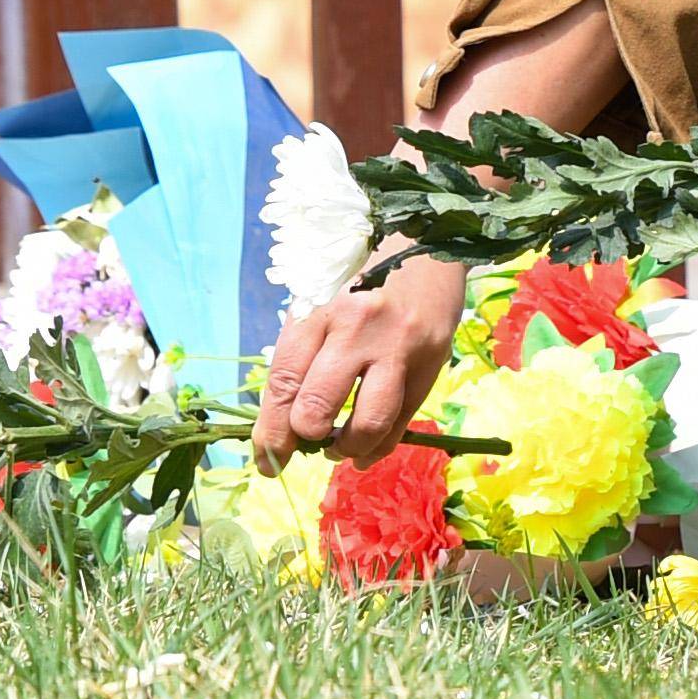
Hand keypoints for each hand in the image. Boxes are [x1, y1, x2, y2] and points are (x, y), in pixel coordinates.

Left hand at [248, 251, 470, 465]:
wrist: (427, 240)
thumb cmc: (359, 273)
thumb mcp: (318, 300)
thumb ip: (300, 355)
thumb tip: (280, 424)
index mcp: (319, 308)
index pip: (284, 382)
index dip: (270, 431)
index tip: (266, 458)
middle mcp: (357, 328)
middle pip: (317, 408)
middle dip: (303, 439)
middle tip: (304, 444)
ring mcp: (399, 347)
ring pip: (368, 424)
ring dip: (345, 449)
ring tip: (337, 449)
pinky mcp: (431, 362)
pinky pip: (402, 423)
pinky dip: (378, 447)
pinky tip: (364, 451)